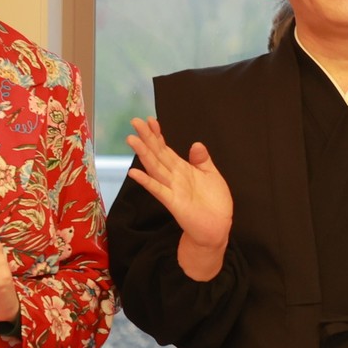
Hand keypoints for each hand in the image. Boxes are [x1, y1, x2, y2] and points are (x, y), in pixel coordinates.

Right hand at [125, 116, 233, 279]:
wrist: (216, 227)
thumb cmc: (213, 201)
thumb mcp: (211, 175)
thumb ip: (202, 160)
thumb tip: (196, 143)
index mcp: (182, 169)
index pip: (166, 149)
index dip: (157, 135)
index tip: (150, 120)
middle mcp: (173, 177)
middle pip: (157, 154)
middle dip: (147, 138)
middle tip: (134, 121)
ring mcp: (171, 189)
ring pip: (154, 168)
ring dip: (143, 154)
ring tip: (131, 139)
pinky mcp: (173, 202)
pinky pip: (158, 189)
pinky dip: (146, 181)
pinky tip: (134, 172)